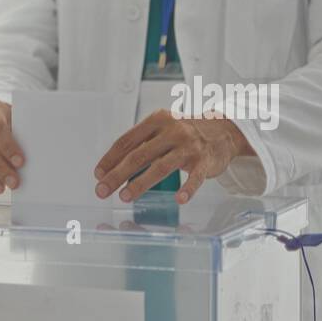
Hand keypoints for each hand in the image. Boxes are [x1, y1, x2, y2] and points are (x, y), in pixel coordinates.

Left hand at [94, 109, 253, 204]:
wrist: (223, 128)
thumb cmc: (185, 132)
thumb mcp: (162, 128)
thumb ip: (142, 143)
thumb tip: (113, 167)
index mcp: (157, 120)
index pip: (127, 141)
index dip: (110, 159)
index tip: (98, 174)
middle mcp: (172, 131)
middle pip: (139, 155)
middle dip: (117, 174)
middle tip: (102, 190)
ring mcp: (189, 146)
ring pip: (161, 167)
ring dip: (141, 183)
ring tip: (125, 197)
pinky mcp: (205, 161)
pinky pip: (195, 178)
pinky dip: (187, 189)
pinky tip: (179, 199)